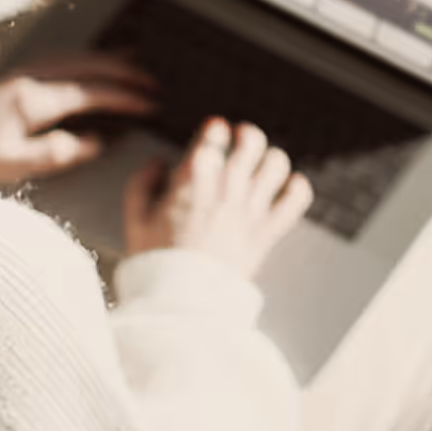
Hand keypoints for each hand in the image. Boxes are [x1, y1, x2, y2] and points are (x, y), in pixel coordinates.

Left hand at [0, 51, 160, 184]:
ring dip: (107, 59)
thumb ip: (58, 153)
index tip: (150, 104)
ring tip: (136, 63)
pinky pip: (61, 58)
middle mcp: (30, 79)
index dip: (124, 98)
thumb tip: (96, 142)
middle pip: (88, 65)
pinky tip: (94, 63)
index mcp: (34, 101)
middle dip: (124, 72)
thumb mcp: (16, 165)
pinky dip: (85, 58)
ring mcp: (22, 73)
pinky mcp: (15, 76)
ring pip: (75, 56)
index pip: (91, 93)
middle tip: (153, 82)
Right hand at [121, 116, 312, 280]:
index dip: (216, 128)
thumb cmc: (157, 262)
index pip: (214, 136)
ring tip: (263, 164)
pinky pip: (297, 199)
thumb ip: (142, 182)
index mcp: (192, 182)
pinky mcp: (268, 232)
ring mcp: (251, 210)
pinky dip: (297, 187)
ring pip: (277, 163)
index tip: (215, 129)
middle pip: (251, 141)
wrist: (182, 302)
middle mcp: (226, 190)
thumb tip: (158, 163)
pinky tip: (287, 187)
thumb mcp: (134, 218)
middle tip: (242, 139)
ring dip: (271, 158)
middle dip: (247, 135)